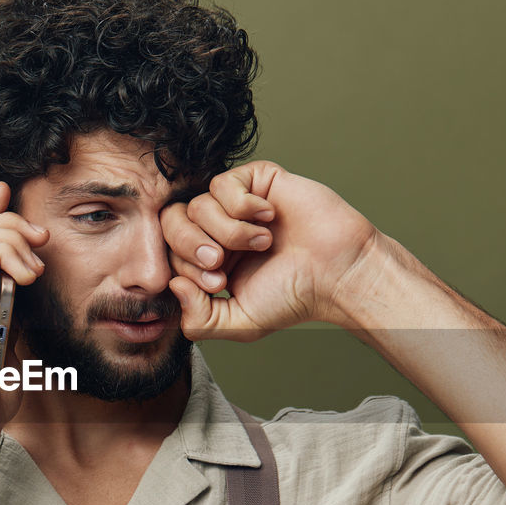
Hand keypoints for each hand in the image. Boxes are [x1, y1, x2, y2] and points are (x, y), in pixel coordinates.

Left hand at [163, 160, 378, 338]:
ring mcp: (235, 204)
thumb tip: (173, 285)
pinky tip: (268, 218)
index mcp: (210, 260)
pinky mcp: (255, 181)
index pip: (169, 253)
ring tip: (261, 243)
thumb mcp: (239, 324)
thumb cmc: (294, 296)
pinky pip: (222, 184)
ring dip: (228, 230)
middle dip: (192, 247)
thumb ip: (199, 320)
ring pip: (198, 205)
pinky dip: (242, 206)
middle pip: (172, 223)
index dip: (184, 268)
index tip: (219, 284)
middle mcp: (218, 229)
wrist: (336, 272)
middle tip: (221, 263)